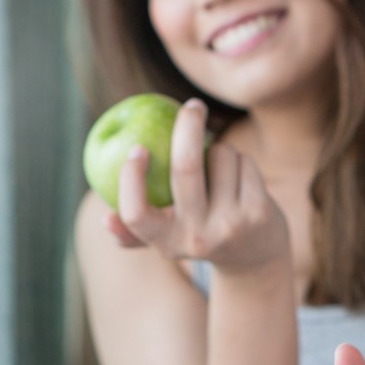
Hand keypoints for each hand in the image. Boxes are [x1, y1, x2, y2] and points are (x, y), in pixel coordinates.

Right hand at [105, 98, 289, 270]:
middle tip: (191, 106)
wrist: (256, 258)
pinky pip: (244, 161)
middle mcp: (198, 238)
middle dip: (187, 126)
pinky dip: (241, 160)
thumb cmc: (202, 235)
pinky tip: (243, 179)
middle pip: (185, 168)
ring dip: (221, 150)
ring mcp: (230, 225)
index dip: (131, 179)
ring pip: (220, 156)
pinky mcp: (258, 213)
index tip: (138, 147)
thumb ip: (137, 231)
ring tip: (222, 172)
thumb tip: (106, 219)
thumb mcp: (171, 239)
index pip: (137, 214)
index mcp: (167, 243)